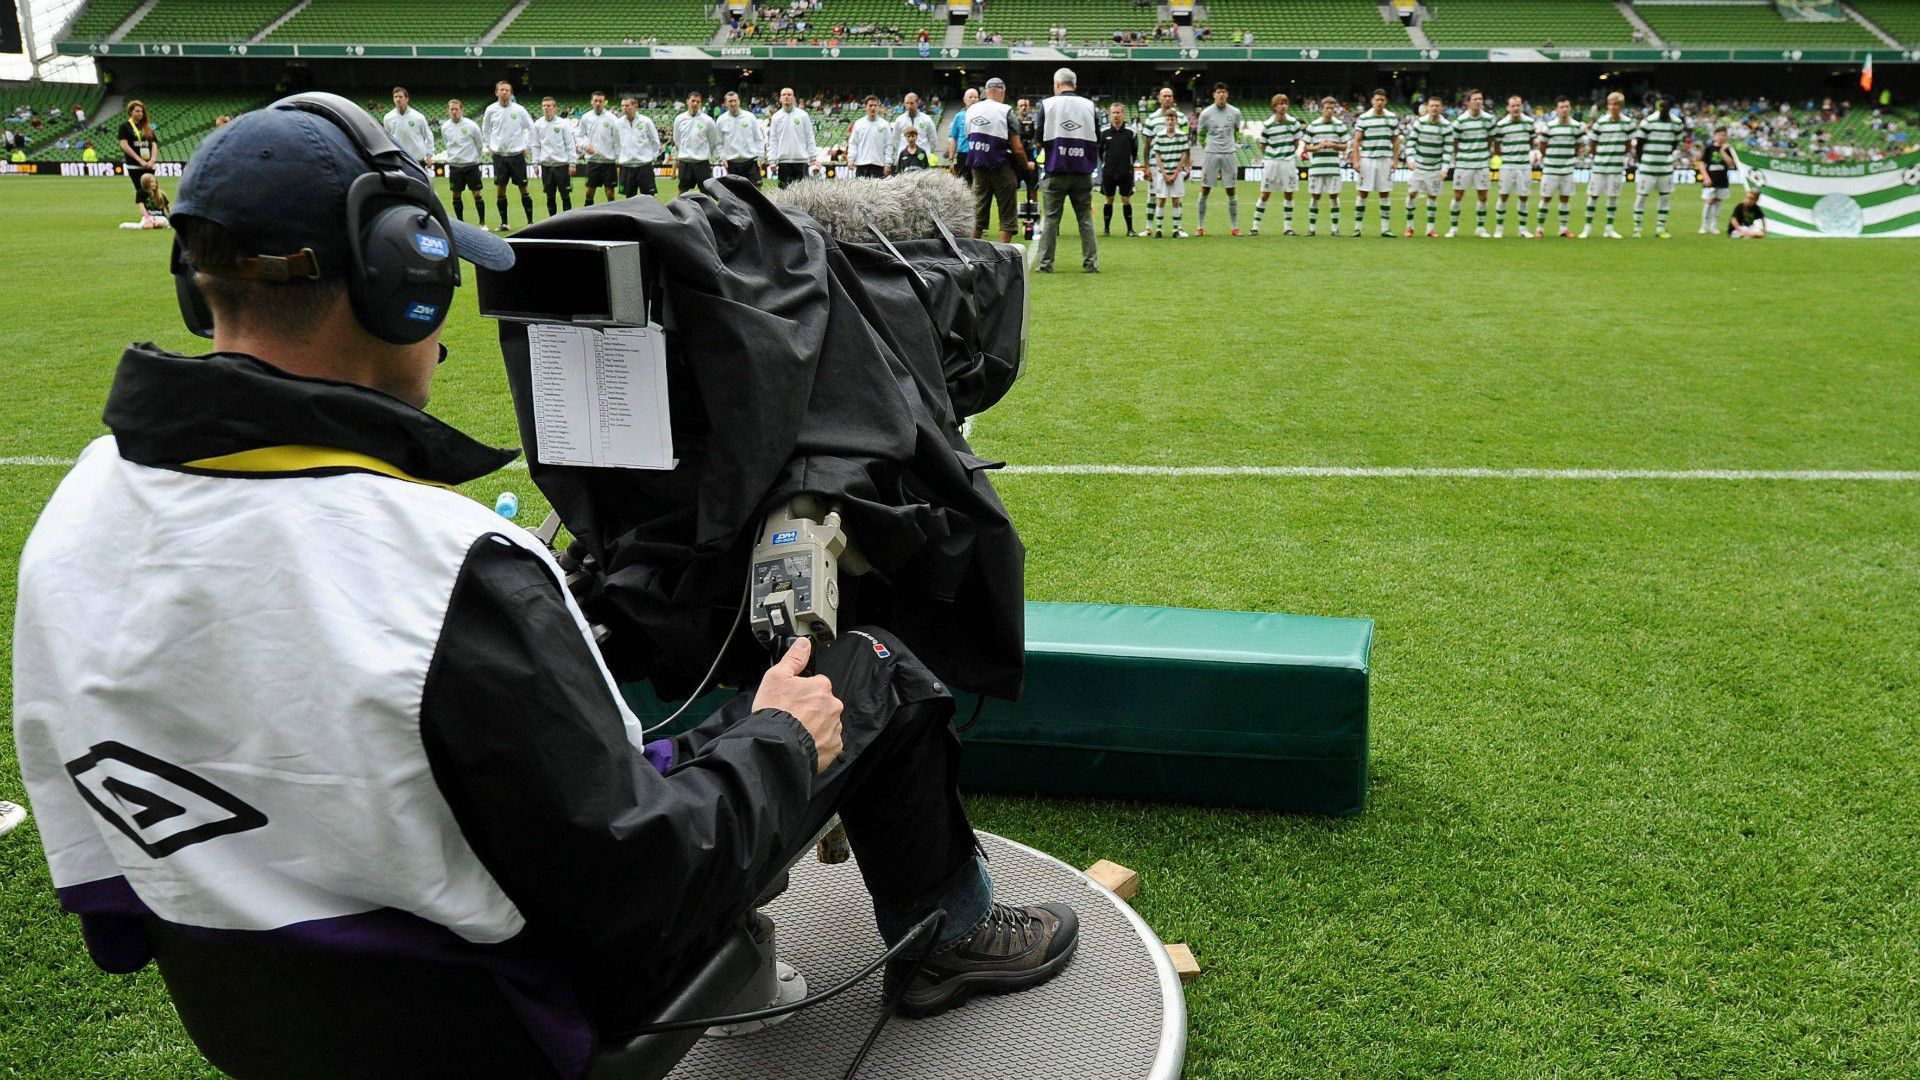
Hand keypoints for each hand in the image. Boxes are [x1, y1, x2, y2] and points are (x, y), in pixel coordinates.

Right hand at [753, 638, 842, 772]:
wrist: (775, 745)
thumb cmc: (775, 711)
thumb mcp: (776, 677)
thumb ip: (794, 658)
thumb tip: (804, 643)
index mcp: (822, 687)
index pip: (816, 684)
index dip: (801, 691)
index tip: (791, 699)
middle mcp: (833, 706)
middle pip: (823, 703)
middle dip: (810, 708)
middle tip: (792, 716)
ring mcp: (835, 727)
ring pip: (826, 722)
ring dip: (815, 725)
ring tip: (796, 730)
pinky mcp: (833, 747)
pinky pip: (828, 741)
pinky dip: (818, 742)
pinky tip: (804, 741)